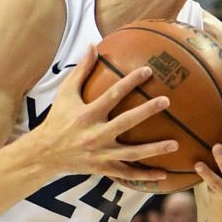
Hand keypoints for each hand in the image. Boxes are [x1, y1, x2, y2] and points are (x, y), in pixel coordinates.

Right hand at [41, 46, 178, 182]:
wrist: (45, 152)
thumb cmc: (58, 118)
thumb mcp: (66, 93)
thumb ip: (82, 70)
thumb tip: (93, 45)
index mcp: (87, 114)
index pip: (112, 95)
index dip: (130, 82)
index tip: (148, 71)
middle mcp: (95, 135)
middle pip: (125, 122)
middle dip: (146, 111)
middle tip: (166, 101)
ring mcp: (100, 154)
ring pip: (131, 153)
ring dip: (154, 149)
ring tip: (175, 143)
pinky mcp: (103, 169)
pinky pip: (127, 174)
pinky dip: (144, 176)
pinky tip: (163, 174)